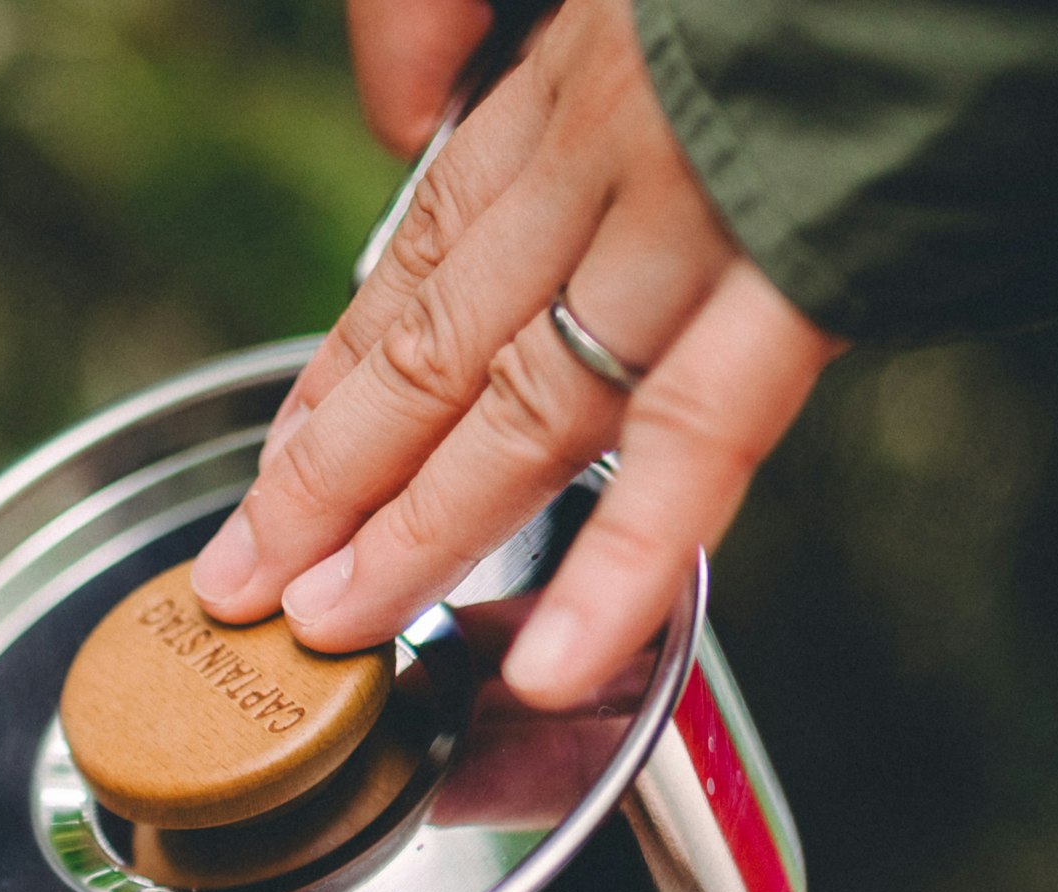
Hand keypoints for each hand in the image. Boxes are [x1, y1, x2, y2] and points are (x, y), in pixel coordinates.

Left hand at [190, 0, 840, 706]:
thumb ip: (523, 36)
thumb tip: (416, 114)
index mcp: (586, 68)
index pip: (430, 246)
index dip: (344, 369)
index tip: (281, 462)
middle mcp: (617, 138)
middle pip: (440, 342)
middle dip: (329, 479)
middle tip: (245, 584)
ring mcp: (703, 209)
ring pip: (525, 403)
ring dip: (419, 533)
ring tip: (332, 630)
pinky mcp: (813, 266)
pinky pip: (697, 435)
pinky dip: (621, 562)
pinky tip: (552, 663)